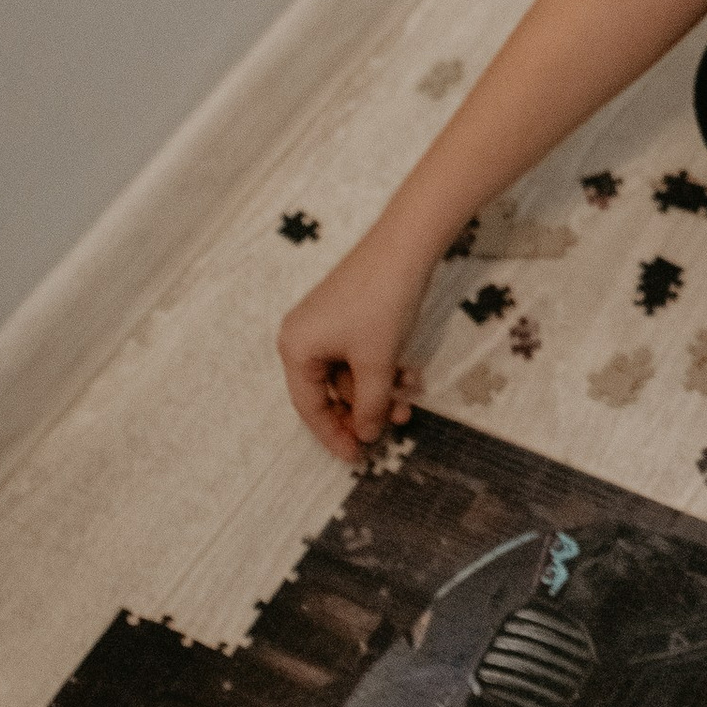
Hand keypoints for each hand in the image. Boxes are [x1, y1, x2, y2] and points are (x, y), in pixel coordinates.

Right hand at [279, 225, 435, 460]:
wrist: (405, 248)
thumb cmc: (382, 304)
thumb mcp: (376, 363)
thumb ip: (368, 404)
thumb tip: (365, 434)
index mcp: (295, 348)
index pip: (310, 406)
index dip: (334, 435)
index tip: (357, 458)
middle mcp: (302, 336)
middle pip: (332, 391)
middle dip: (367, 407)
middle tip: (397, 423)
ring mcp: (325, 324)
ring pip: (351, 373)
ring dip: (381, 388)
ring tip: (411, 395)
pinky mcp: (347, 314)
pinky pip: (360, 353)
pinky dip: (383, 366)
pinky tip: (411, 373)